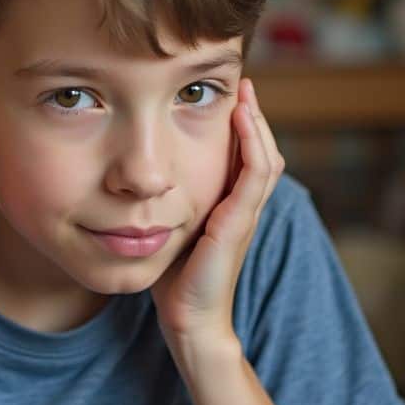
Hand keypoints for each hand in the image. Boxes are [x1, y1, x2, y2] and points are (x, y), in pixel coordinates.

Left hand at [150, 78, 284, 356]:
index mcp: (231, 206)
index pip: (245, 156)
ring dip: (257, 122)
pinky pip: (256, 174)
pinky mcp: (239, 222)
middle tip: (242, 84)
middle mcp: (244, 207)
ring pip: (266, 156)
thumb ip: (166, 204)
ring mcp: (246, 214)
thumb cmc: (176, 280)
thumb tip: (138, 179)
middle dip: (253, 115)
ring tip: (246, 93)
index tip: (227, 96)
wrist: (189, 320)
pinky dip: (253, 143)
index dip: (241, 126)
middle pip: (262, 150)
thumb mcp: (170, 229)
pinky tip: (241, 119)